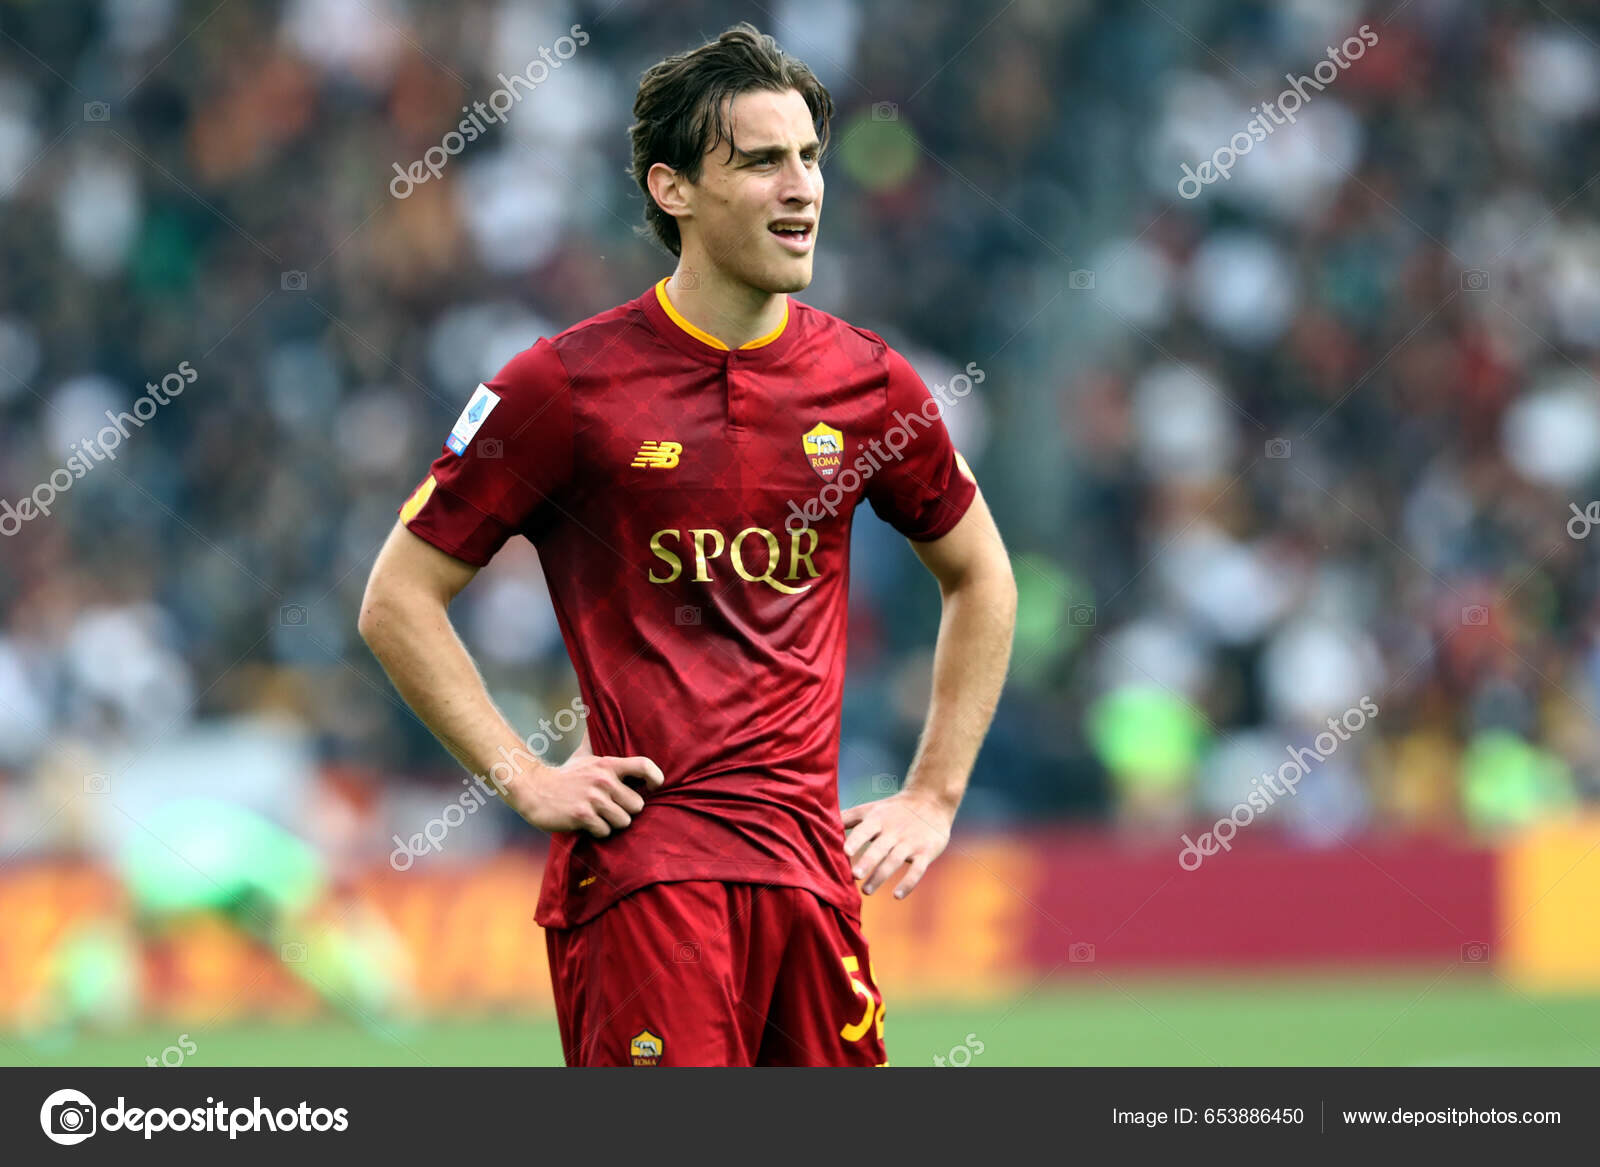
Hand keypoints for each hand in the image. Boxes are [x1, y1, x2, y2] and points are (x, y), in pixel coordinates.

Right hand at [506, 755, 664, 837]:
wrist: (533, 790)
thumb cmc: (563, 776)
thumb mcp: (582, 756)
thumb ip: (595, 742)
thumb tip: (595, 713)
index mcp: (607, 765)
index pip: (644, 766)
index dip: (656, 778)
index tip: (653, 787)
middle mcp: (603, 779)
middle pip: (638, 805)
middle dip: (626, 811)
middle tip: (611, 809)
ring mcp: (593, 798)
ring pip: (623, 821)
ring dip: (612, 824)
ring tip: (598, 816)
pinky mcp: (582, 815)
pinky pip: (605, 831)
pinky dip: (597, 831)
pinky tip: (586, 823)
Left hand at [841, 790, 954, 898]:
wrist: (931, 801)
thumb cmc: (892, 809)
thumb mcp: (870, 809)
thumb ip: (847, 818)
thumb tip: (818, 826)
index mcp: (879, 819)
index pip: (866, 829)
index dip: (856, 840)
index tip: (845, 852)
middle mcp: (894, 830)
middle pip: (880, 847)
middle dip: (867, 861)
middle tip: (854, 875)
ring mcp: (911, 842)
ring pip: (895, 860)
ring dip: (881, 876)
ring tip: (866, 891)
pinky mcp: (926, 852)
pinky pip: (918, 869)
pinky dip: (909, 883)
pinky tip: (897, 896)